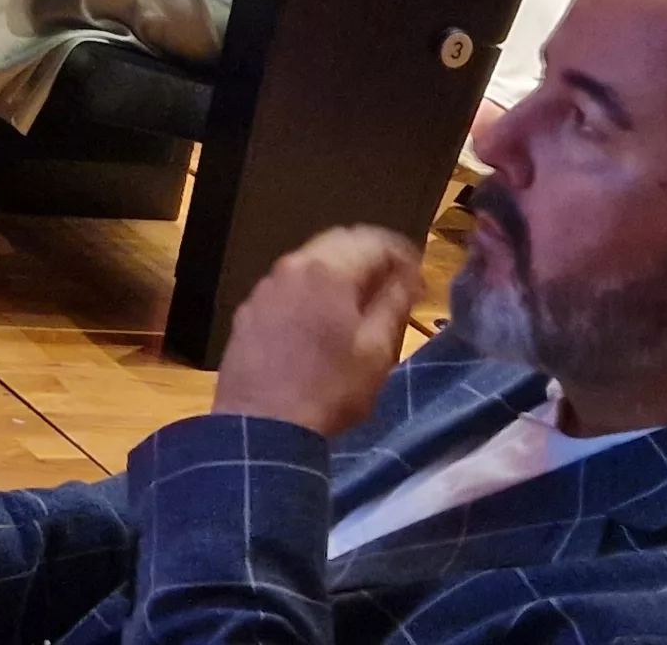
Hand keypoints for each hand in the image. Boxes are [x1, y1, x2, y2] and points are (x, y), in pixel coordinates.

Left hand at [211, 227, 424, 434]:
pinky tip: (323, 321)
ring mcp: (265, 288)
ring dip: (340, 274)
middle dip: (371, 259)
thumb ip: (394, 304)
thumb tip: (408, 277)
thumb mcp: (376, 352)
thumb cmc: (329, 390)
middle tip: (393, 287)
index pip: (374, 240)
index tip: (418, 280)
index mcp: (327, 270)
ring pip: (311, 263)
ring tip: (361, 306)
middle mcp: (291, 267)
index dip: (402, 255)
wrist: (261, 426)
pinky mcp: (249, 310)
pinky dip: (312, 292)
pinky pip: (288, 287)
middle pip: (339, 244)